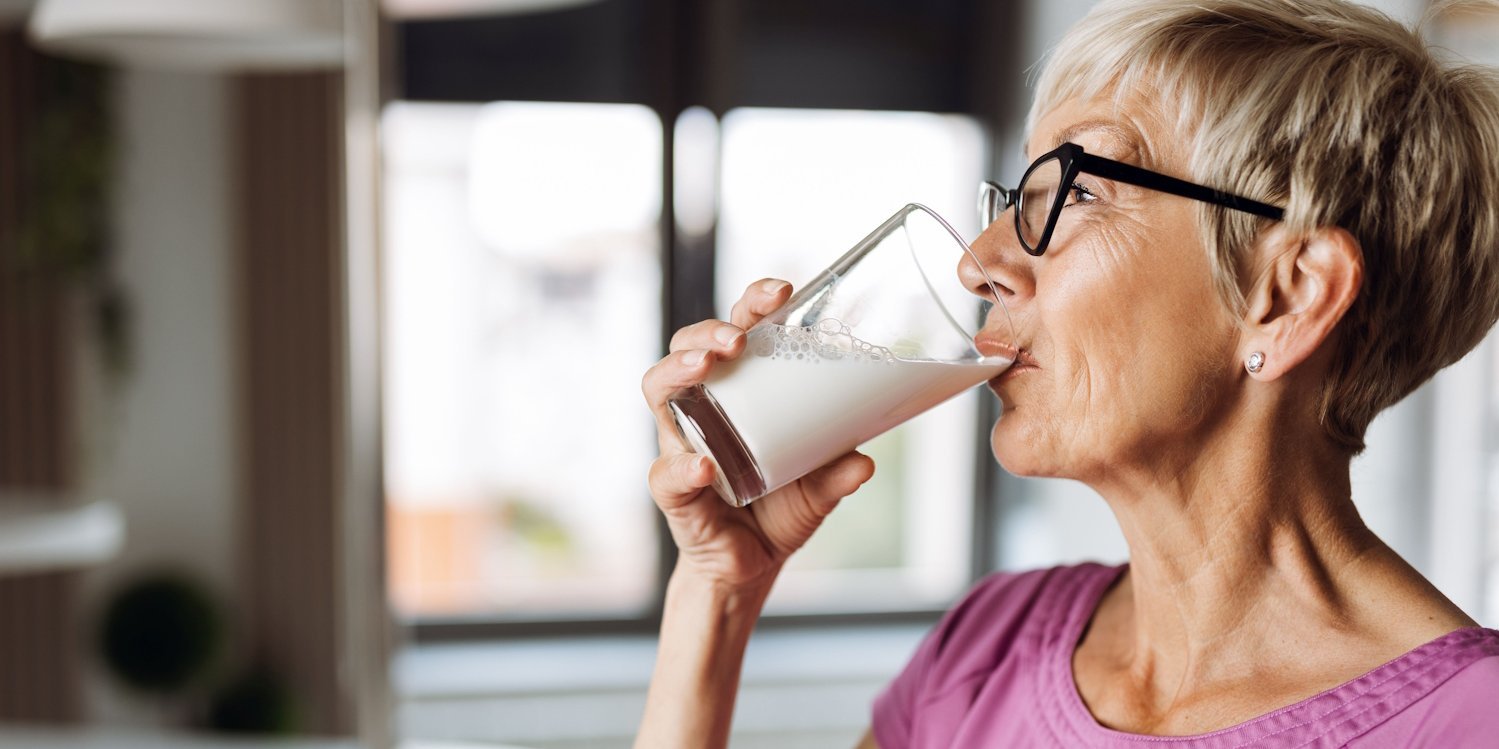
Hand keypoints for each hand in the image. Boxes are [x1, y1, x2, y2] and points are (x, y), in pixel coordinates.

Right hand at [640, 278, 876, 589]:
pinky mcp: (673, 490)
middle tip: (738, 338)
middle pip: (686, 347)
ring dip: (679, 369)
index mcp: (737, 393)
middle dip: (708, 331)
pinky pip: (666, 472)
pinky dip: (684, 467)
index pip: (734, 332)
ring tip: (707, 366)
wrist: (750, 569)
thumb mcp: (819, 489)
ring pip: (658, 390)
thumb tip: (864, 461)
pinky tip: (704, 465)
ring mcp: (680, 444)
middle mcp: (701, 408)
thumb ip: (837, 474)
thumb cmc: (779, 511)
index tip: (783, 291)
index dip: (752, 304)